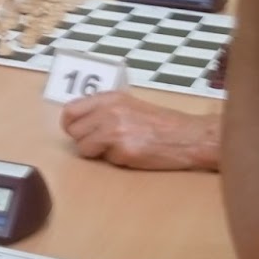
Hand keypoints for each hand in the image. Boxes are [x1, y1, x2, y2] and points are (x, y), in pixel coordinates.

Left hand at [61, 92, 220, 170]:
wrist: (188, 136)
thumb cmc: (161, 124)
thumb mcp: (130, 105)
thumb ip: (105, 110)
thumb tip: (80, 122)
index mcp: (110, 98)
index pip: (71, 110)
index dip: (71, 124)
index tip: (78, 131)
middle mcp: (109, 111)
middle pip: (74, 131)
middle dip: (84, 140)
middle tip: (101, 143)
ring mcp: (115, 130)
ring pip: (84, 148)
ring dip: (97, 152)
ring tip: (119, 148)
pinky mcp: (123, 150)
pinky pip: (105, 159)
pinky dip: (115, 160)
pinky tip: (132, 153)